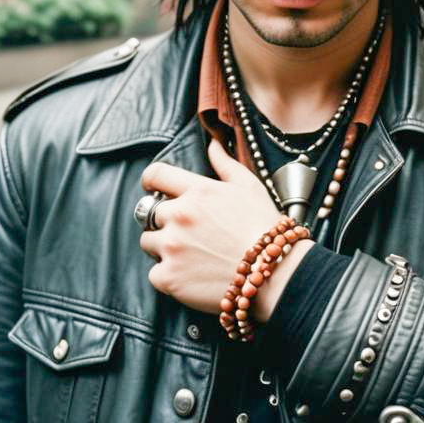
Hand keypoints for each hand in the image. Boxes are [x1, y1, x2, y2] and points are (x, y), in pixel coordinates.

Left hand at [139, 139, 310, 318]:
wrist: (274, 274)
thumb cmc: (264, 228)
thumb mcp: (250, 187)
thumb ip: (225, 163)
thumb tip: (213, 145)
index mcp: (197, 191)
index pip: (156, 174)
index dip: (151, 180)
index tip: (153, 188)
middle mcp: (179, 216)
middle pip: (151, 213)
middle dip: (165, 221)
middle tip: (190, 233)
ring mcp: (172, 247)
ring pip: (148, 243)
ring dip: (163, 248)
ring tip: (192, 256)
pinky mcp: (168, 277)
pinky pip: (154, 273)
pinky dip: (168, 275)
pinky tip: (191, 276)